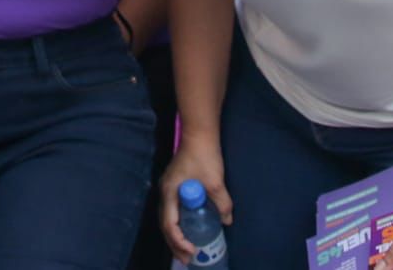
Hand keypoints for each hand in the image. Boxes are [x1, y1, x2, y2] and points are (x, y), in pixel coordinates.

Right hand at [160, 136, 231, 261]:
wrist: (199, 134)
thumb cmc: (204, 156)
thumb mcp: (216, 181)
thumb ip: (222, 203)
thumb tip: (227, 221)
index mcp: (170, 192)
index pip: (170, 223)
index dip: (179, 240)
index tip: (192, 250)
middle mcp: (165, 192)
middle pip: (165, 224)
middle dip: (175, 244)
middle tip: (187, 260)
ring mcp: (168, 189)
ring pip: (168, 218)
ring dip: (176, 236)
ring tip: (186, 251)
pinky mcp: (174, 185)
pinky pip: (173, 211)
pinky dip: (178, 224)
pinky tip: (187, 230)